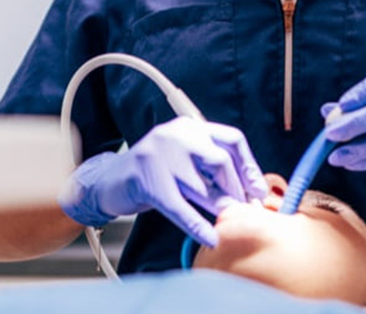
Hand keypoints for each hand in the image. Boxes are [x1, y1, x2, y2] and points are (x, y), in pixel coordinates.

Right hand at [58, 117, 267, 246]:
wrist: (107, 181)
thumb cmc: (153, 174)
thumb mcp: (183, 160)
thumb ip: (210, 167)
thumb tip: (249, 191)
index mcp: (188, 126)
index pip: (231, 139)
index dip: (249, 166)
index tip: (259, 189)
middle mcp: (174, 135)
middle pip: (220, 161)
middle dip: (236, 188)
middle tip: (245, 207)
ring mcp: (158, 157)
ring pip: (201, 187)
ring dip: (218, 207)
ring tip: (228, 218)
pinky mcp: (147, 183)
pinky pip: (180, 209)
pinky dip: (198, 226)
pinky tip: (210, 238)